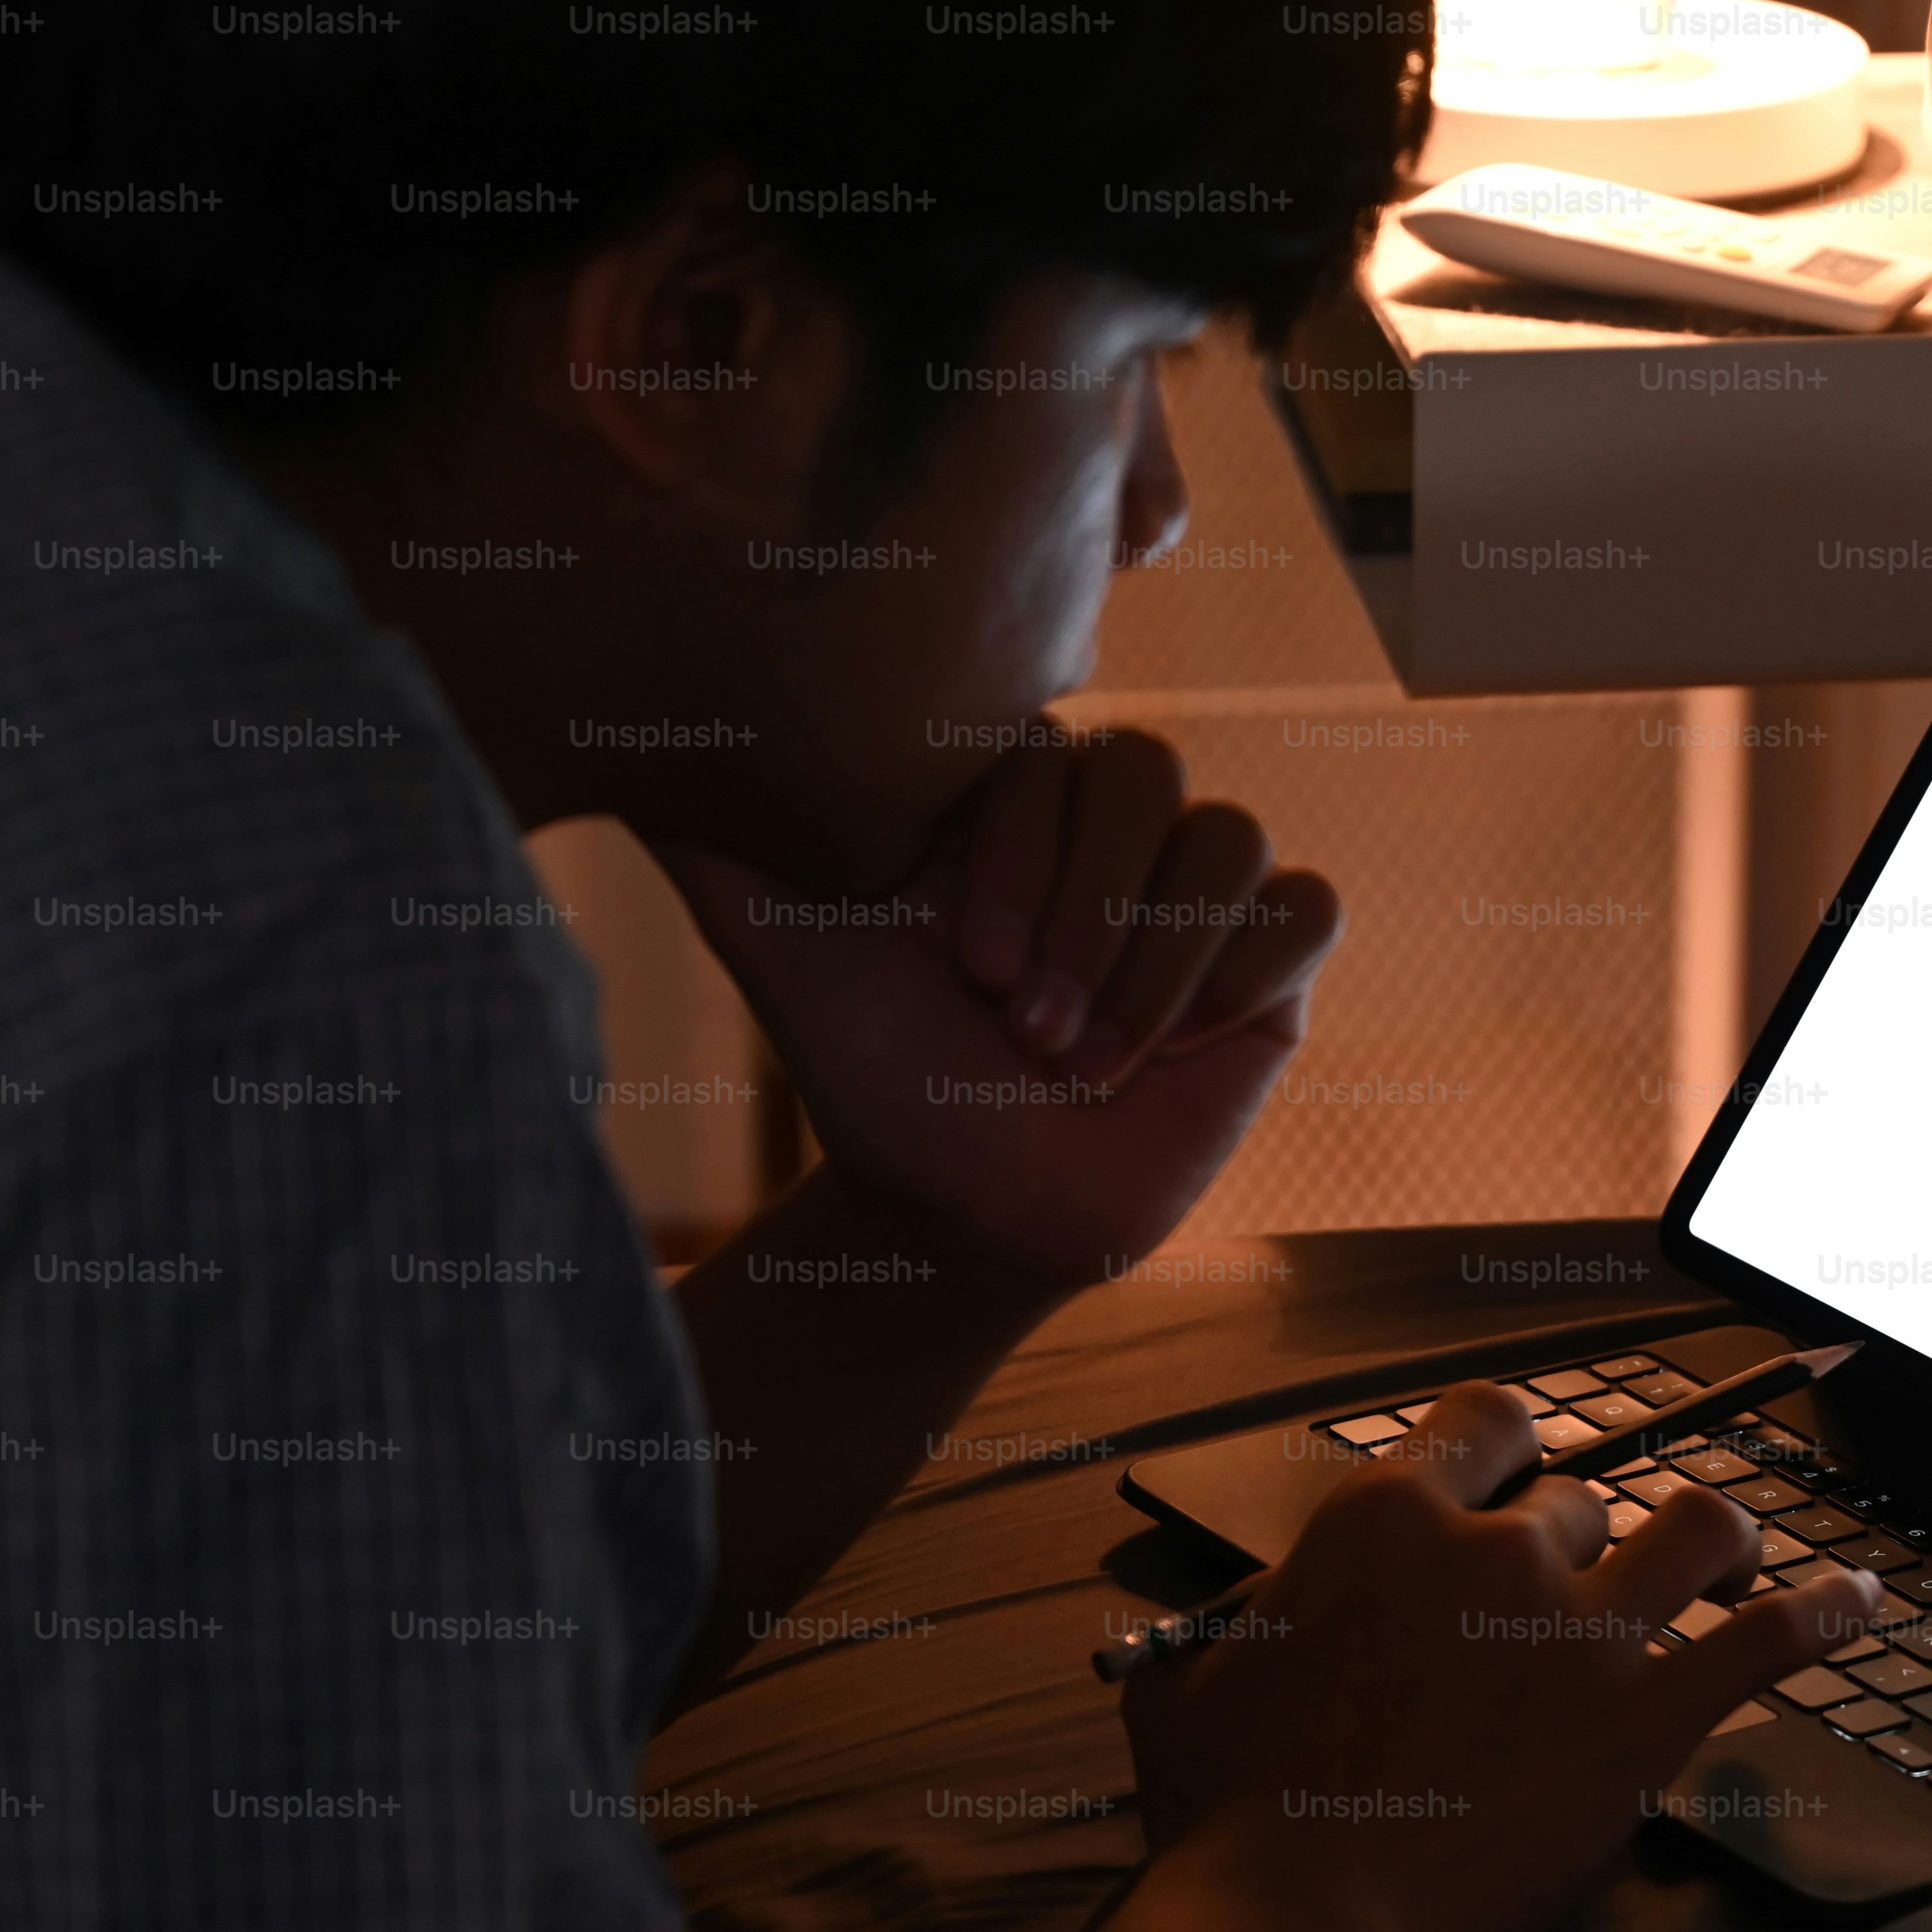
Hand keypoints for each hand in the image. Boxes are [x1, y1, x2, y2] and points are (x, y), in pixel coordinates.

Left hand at [660, 727, 1342, 1287]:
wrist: (964, 1209)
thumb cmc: (875, 1073)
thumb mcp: (779, 942)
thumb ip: (717, 834)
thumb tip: (624, 722)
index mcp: (1015, 793)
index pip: (1052, 745)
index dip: (1020, 852)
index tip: (963, 968)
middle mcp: (1112, 824)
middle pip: (1151, 779)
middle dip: (1085, 914)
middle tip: (1021, 1025)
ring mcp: (1199, 891)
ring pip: (1230, 843)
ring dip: (1153, 966)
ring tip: (1084, 1062)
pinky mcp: (1272, 965)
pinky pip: (1307, 908)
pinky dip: (1244, 971)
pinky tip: (1178, 1046)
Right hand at [1119, 1385, 1886, 1931]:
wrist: (1290, 1926)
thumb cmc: (1231, 1814)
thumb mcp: (1193, 1677)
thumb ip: (1231, 1620)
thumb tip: (1244, 1614)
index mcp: (1384, 1515)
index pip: (1492, 1422)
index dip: (1516, 1455)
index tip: (1522, 1487)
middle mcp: (1491, 1548)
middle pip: (1579, 1507)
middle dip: (1577, 1556)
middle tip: (1568, 1620)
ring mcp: (1578, 1628)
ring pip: (1696, 1528)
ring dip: (1716, 1542)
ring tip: (1733, 1565)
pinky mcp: (1643, 1716)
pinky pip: (1770, 1636)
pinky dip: (1825, 1611)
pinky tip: (1860, 1604)